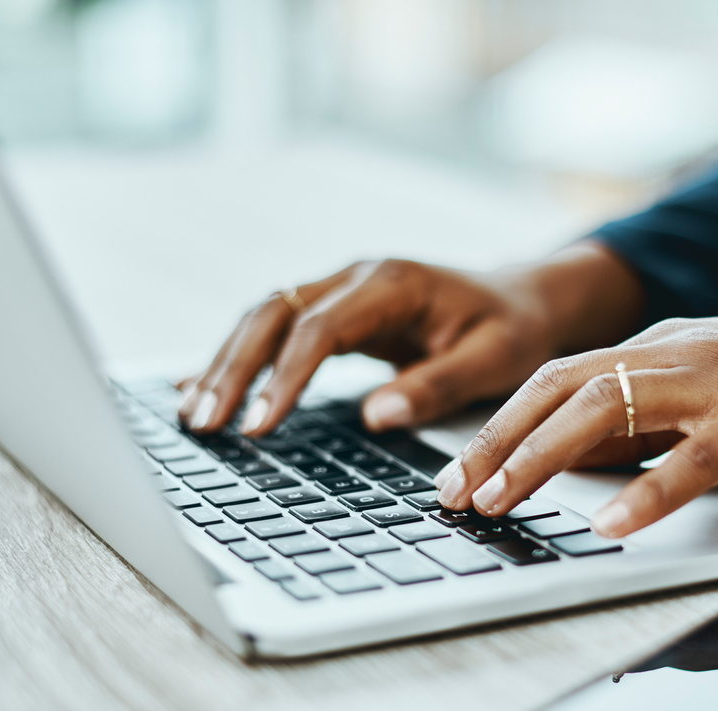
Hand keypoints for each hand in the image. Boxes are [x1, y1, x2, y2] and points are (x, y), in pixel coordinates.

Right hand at [177, 243, 643, 435]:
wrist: (524, 299)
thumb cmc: (512, 329)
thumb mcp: (494, 359)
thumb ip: (436, 384)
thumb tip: (377, 416)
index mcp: (392, 284)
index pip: (318, 328)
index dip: (283, 377)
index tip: (258, 425)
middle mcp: (356, 278)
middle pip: (273, 313)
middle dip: (233, 368)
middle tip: (204, 423)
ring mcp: (342, 291)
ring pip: (264, 318)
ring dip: (226, 363)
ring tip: (194, 415)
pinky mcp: (337, 312)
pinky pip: (277, 330)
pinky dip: (241, 358)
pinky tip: (205, 388)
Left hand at [435, 298, 717, 537]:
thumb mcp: (709, 394)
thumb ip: (648, 419)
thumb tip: (578, 465)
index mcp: (659, 348)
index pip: (555, 378)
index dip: (498, 425)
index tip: (456, 474)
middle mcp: (675, 353)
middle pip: (561, 387)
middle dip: (497, 442)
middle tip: (454, 495)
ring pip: (608, 409)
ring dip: (543, 459)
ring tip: (501, 504)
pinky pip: (695, 457)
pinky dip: (648, 493)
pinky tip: (612, 526)